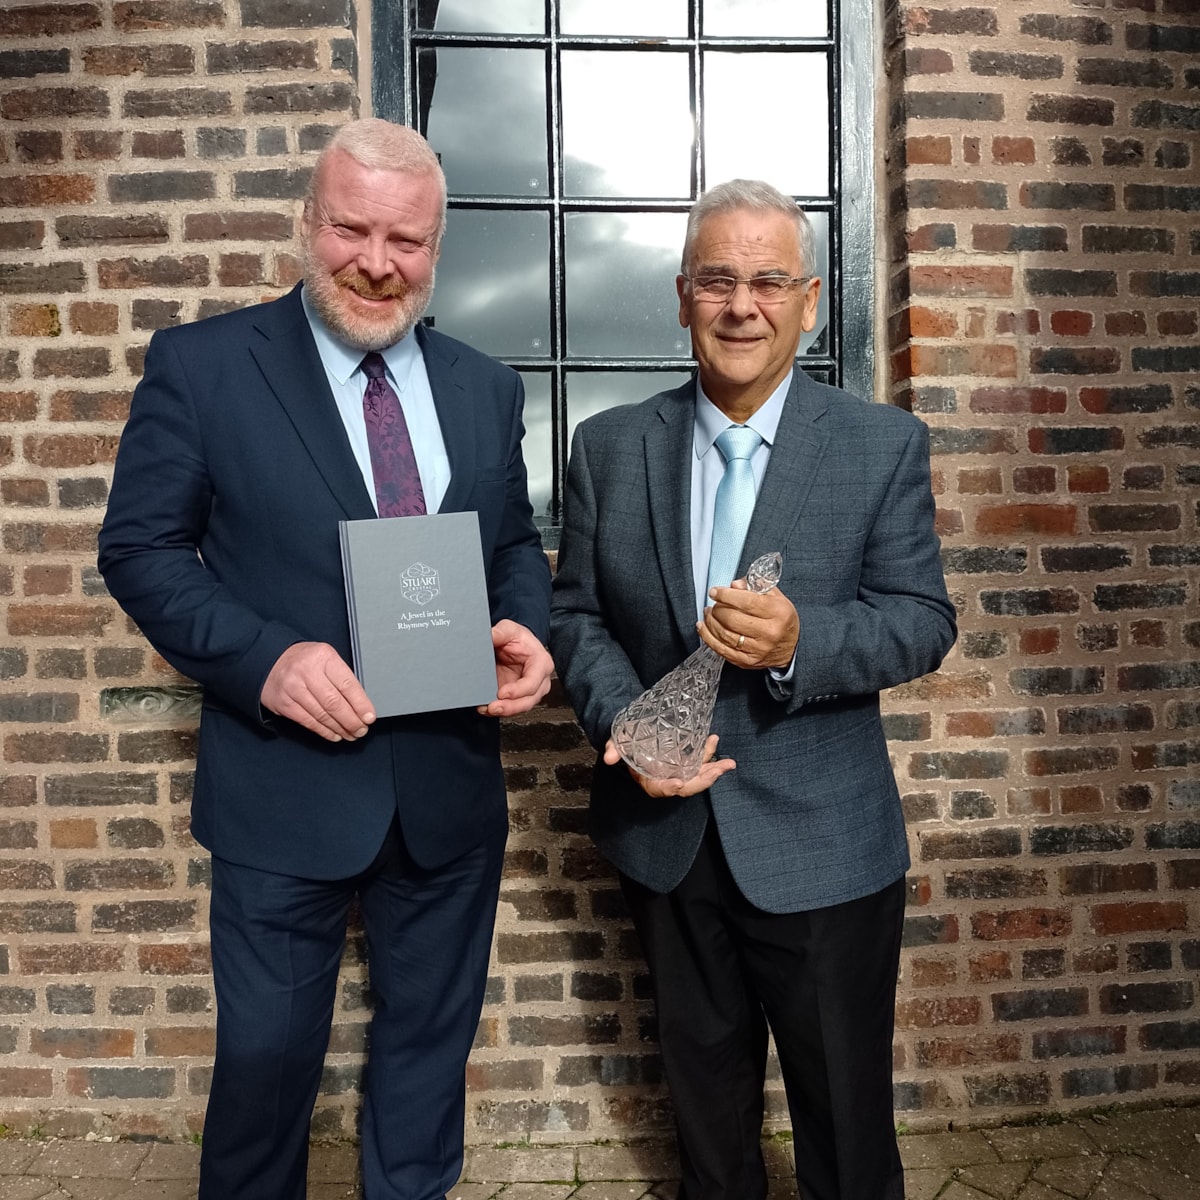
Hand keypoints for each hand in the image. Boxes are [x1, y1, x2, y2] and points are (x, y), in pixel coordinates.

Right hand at [260, 642, 375, 741]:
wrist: (270, 661)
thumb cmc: (305, 661)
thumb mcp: (325, 659)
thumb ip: (341, 677)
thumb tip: (361, 705)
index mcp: (323, 657)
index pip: (347, 684)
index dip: (360, 704)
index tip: (369, 717)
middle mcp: (307, 671)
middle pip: (334, 702)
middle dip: (351, 720)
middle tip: (361, 730)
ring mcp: (293, 688)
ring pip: (322, 714)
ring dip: (340, 728)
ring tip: (351, 734)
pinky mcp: (284, 703)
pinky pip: (308, 721)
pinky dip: (324, 731)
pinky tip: (335, 734)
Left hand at [476, 619, 553, 716]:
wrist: (514, 644)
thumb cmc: (518, 638)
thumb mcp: (509, 629)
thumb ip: (500, 632)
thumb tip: (487, 636)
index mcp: (541, 663)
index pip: (533, 682)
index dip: (518, 690)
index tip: (501, 692)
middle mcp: (539, 680)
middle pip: (528, 700)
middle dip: (510, 707)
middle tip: (492, 707)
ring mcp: (529, 691)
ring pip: (520, 707)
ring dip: (503, 711)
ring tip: (486, 709)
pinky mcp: (517, 697)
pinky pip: (510, 708)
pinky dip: (497, 710)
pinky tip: (485, 708)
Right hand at [603, 733, 734, 797]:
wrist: (634, 733)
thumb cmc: (626, 741)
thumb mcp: (617, 742)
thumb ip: (613, 749)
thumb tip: (608, 757)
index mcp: (648, 780)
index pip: (659, 789)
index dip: (669, 788)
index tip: (678, 783)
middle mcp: (666, 779)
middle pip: (686, 786)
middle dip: (703, 781)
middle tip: (718, 771)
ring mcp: (678, 771)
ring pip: (697, 776)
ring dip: (714, 771)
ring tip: (729, 764)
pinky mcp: (686, 762)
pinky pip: (700, 762)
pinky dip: (710, 755)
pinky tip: (714, 740)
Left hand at [697, 578, 799, 669]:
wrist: (792, 649)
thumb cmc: (782, 620)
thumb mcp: (776, 598)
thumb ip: (756, 587)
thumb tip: (734, 585)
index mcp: (778, 613)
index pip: (746, 601)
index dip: (726, 595)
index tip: (715, 592)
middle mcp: (769, 632)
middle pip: (732, 619)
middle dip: (718, 609)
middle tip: (715, 603)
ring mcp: (758, 650)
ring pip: (724, 634)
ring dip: (711, 621)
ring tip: (709, 612)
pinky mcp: (747, 661)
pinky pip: (721, 649)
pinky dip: (708, 637)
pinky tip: (703, 627)